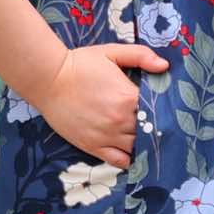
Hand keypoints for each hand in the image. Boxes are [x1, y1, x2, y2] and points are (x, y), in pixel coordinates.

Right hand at [32, 43, 168, 168]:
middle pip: (149, 131)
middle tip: (154, 121)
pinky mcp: (93, 146)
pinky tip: (131, 151)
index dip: (162, 109)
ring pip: (137, 147)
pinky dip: (128, 159)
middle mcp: (121, 121)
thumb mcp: (111, 52)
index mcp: (128, 98)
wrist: (49, 80)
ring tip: (144, 136)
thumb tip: (164, 66)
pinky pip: (119, 160)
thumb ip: (141, 56)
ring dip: (143, 142)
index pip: (158, 110)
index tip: (163, 107)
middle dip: (153, 126)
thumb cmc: (81, 64)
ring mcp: (107, 136)